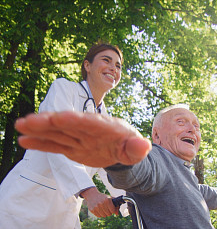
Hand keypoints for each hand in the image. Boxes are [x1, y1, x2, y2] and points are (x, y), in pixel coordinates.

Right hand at [15, 111, 151, 166]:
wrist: (121, 150)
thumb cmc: (129, 146)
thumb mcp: (136, 149)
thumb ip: (137, 148)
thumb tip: (144, 146)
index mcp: (105, 126)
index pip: (89, 122)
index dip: (76, 119)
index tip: (60, 117)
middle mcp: (88, 129)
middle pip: (67, 124)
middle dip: (50, 121)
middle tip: (30, 120)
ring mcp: (78, 137)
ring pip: (57, 132)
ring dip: (40, 129)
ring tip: (21, 125)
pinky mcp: (72, 147)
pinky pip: (55, 145)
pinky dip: (41, 143)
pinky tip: (24, 140)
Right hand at [81, 187, 118, 216]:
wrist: (92, 194)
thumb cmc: (103, 197)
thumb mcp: (109, 198)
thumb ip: (115, 205)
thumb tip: (117, 214)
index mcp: (107, 200)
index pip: (113, 211)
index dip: (113, 210)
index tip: (111, 208)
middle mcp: (102, 203)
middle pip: (109, 214)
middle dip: (109, 212)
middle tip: (107, 209)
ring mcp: (96, 207)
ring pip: (104, 216)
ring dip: (104, 213)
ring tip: (103, 209)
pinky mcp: (92, 210)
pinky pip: (99, 216)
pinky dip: (100, 214)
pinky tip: (99, 209)